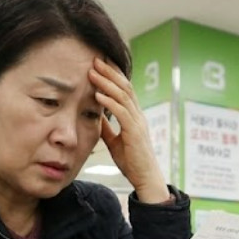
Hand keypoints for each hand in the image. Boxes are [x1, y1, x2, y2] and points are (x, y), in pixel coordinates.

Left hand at [89, 58, 170, 203]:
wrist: (146, 179)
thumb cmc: (132, 162)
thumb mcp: (115, 142)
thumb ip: (107, 128)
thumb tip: (96, 116)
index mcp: (135, 117)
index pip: (125, 90)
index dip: (113, 76)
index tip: (99, 64)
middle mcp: (138, 116)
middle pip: (125, 87)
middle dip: (109, 72)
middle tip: (95, 59)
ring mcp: (138, 123)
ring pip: (123, 96)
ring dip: (106, 83)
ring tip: (92, 72)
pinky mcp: (135, 133)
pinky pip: (121, 113)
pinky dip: (109, 102)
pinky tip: (98, 95)